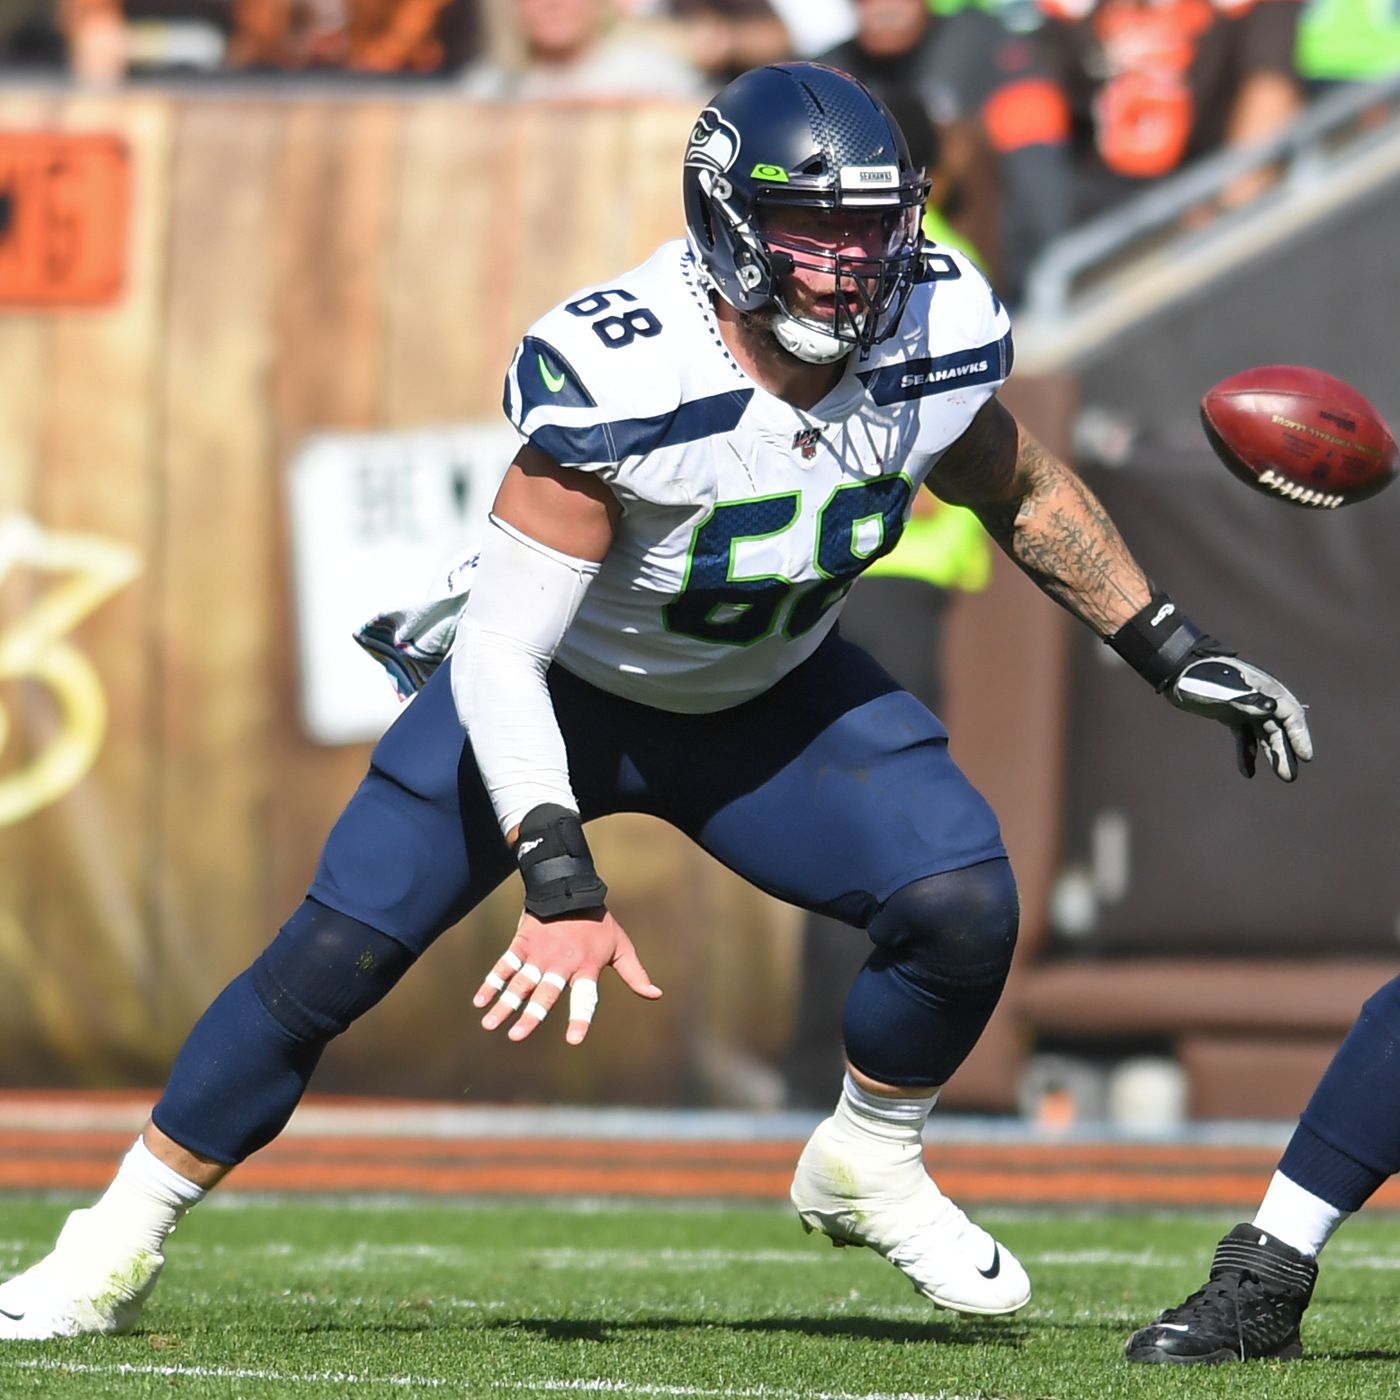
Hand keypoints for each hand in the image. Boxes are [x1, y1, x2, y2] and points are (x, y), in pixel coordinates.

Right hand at [473, 908, 661, 1044]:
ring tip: (489, 1024)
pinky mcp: (522, 944)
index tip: (573, 1041)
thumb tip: (656, 995)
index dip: (579, 1020)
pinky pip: (504, 966)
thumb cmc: (599, 923)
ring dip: (504, 1004)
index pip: (584, 999)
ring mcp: (539, 954)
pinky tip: (480, 1000)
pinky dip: (491, 982)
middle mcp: (561, 964)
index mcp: (586, 967)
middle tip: (516, 1037)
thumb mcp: (621, 946)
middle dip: (530, 1017)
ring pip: (519, 983)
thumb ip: (635, 974)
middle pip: (544, 995)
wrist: (570, 888)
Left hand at [1167, 655, 1312, 781]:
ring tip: (1283, 776)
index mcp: (1264, 689)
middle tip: (1289, 777)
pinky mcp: (1231, 715)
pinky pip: (1244, 736)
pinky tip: (1248, 772)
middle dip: (1286, 752)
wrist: (1176, 672)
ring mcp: (1245, 707)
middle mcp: (1259, 699)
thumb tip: (1273, 707)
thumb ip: (1247, 700)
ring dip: (1273, 754)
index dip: (1299, 735)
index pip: (1290, 714)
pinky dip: (1247, 753)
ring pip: (1265, 734)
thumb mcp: (1224, 690)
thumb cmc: (1200, 678)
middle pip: (1279, 728)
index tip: (1306, 756)